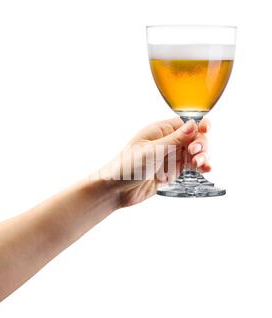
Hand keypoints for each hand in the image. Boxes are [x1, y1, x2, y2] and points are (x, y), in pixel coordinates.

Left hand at [94, 117, 210, 206]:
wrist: (116, 190)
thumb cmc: (127, 166)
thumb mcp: (153, 150)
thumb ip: (175, 139)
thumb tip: (193, 123)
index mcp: (160, 130)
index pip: (185, 123)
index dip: (198, 125)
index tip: (206, 130)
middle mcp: (167, 142)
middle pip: (194, 138)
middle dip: (200, 143)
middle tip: (194, 153)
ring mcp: (170, 157)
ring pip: (194, 152)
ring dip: (202, 156)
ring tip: (200, 164)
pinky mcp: (172, 171)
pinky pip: (190, 166)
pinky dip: (200, 167)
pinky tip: (206, 169)